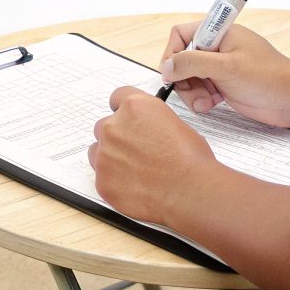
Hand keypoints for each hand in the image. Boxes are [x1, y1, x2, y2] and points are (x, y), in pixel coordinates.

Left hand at [89, 86, 217, 224]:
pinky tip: (135, 186)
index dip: (124, 109)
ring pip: (98, 151)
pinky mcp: (101, 180)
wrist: (189, 192)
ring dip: (112, 157)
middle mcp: (114, 127)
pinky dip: (114, 180)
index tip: (126, 118)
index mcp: (135, 107)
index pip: (118, 97)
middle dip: (117, 136)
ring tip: (136, 170)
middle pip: (105, 126)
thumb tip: (146, 129)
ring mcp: (104, 155)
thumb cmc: (191, 161)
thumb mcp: (176, 125)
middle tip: (136, 150)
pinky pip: (102, 176)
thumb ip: (151, 122)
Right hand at [161, 23, 289, 127]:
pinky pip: (200, 89)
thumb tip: (166, 66)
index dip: (173, 53)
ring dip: (192, 93)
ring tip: (206, 103)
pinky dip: (201, 99)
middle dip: (184, 79)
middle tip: (194, 94)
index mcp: (220, 33)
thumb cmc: (269, 78)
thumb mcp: (226, 67)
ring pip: (189, 77)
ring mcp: (221, 67)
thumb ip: (192, 63)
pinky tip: (213, 104)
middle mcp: (218, 48)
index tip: (173, 73)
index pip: (182, 34)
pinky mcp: (225, 84)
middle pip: (182, 59)